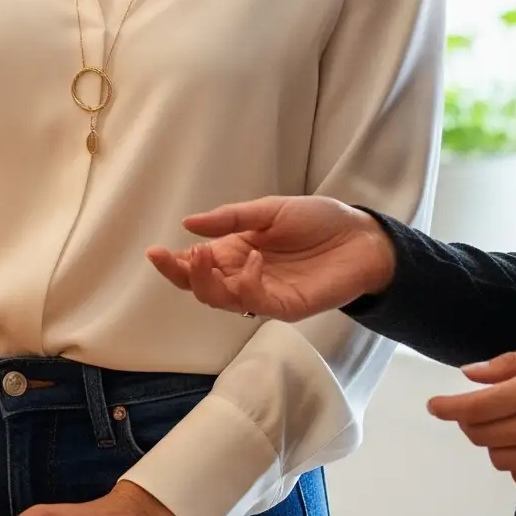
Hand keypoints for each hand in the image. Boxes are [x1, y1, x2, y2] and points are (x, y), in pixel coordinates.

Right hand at [144, 195, 394, 321]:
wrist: (360, 236)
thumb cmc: (317, 220)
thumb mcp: (269, 210)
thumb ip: (230, 219)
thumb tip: (188, 224)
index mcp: (235, 251)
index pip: (196, 265)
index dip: (174, 263)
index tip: (155, 252)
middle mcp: (243, 275)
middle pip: (201, 287)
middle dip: (183, 276)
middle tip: (180, 258)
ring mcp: (263, 293)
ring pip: (221, 300)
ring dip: (206, 282)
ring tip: (205, 257)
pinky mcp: (284, 306)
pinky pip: (255, 302)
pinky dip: (247, 282)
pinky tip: (254, 259)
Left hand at [425, 344, 515, 493]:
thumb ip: (512, 365)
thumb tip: (469, 375)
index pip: (476, 407)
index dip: (448, 408)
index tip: (435, 406)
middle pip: (482, 435)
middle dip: (471, 423)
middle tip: (481, 412)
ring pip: (500, 459)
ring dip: (496, 444)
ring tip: (514, 428)